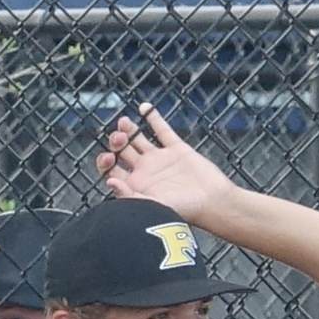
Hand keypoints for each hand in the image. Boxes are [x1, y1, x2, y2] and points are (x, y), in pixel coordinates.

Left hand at [94, 102, 239, 221]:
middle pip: (122, 151)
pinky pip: (162, 130)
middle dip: (116, 142)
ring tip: (123, 122)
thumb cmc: (183, 210)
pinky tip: (145, 107)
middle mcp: (145, 171)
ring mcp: (160, 159)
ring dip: (129, 129)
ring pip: (138, 139)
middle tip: (119, 138)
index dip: (105, 162)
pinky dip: (153, 118)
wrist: (212, 202)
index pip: (112, 171)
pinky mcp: (176, 149)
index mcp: (135, 186)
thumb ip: (129, 196)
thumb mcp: (152, 206)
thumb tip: (109, 182)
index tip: (108, 157)